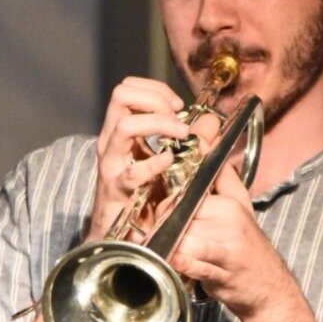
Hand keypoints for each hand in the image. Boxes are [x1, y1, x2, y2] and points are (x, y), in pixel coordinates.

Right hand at [90, 77, 191, 241]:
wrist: (120, 233)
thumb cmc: (142, 194)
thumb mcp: (163, 158)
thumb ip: (184, 138)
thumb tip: (211, 120)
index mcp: (120, 130)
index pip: (128, 88)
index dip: (155, 89)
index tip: (178, 105)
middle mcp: (111, 141)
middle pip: (121, 95)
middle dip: (155, 99)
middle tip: (177, 117)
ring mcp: (112, 164)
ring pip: (125, 126)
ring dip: (159, 124)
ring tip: (182, 135)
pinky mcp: (118, 189)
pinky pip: (133, 172)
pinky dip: (155, 163)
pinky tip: (170, 163)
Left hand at [170, 165, 295, 319]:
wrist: (270, 286)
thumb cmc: (248, 247)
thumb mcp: (241, 206)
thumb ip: (224, 177)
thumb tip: (208, 142)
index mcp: (229, 203)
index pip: (188, 193)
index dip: (169, 203)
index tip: (163, 215)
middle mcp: (230, 220)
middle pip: (182, 215)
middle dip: (165, 226)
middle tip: (158, 237)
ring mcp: (228, 245)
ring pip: (186, 236)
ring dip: (171, 246)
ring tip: (166, 251)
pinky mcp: (224, 270)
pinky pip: (198, 261)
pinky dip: (184, 262)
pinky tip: (177, 261)